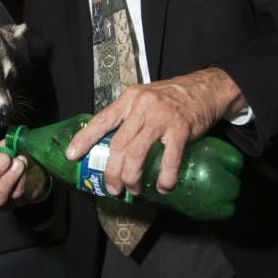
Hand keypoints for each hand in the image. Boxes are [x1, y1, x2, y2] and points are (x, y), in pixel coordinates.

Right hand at [0, 144, 50, 209]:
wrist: (32, 175)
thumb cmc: (11, 163)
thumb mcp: (3, 154)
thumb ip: (0, 149)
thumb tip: (4, 143)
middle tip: (4, 158)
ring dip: (7, 179)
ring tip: (17, 163)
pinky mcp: (15, 204)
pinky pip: (15, 194)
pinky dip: (20, 179)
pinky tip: (23, 166)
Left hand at [66, 67, 245, 195]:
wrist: (205, 88)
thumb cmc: (171, 96)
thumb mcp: (144, 98)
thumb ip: (129, 116)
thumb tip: (112, 144)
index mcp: (130, 99)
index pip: (101, 120)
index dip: (85, 139)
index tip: (72, 155)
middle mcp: (143, 107)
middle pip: (119, 145)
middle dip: (112, 172)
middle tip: (113, 188)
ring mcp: (162, 118)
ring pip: (137, 154)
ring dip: (132, 178)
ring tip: (133, 189)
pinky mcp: (181, 130)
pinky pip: (169, 160)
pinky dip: (164, 179)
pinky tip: (163, 187)